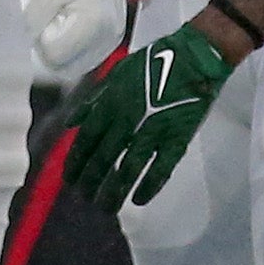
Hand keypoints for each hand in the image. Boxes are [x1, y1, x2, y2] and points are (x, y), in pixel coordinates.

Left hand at [64, 20, 234, 208]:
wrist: (194, 57)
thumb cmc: (154, 62)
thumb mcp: (115, 74)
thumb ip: (93, 100)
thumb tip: (71, 123)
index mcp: (110, 104)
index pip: (86, 141)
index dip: (76, 163)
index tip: (70, 179)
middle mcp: (126, 121)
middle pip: (102, 159)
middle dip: (90, 182)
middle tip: (84, 198)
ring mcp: (152, 132)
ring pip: (127, 169)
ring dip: (114, 192)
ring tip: (106, 208)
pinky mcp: (177, 140)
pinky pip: (160, 170)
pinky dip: (148, 187)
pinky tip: (138, 201)